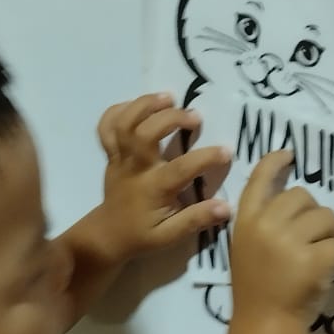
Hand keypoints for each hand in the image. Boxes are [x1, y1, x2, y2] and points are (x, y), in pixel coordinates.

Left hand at [95, 93, 231, 262]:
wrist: (108, 235)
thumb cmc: (143, 234)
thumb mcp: (171, 236)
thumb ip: (196, 220)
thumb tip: (226, 207)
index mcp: (152, 189)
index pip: (180, 169)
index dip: (205, 158)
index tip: (226, 151)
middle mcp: (134, 169)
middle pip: (144, 134)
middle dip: (170, 118)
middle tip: (195, 117)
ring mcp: (119, 158)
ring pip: (123, 123)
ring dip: (145, 105)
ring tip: (168, 98)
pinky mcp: (110, 153)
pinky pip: (106, 125)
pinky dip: (120, 110)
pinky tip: (140, 105)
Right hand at [230, 151, 333, 323]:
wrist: (265, 323)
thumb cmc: (257, 288)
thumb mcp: (247, 247)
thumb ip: (263, 221)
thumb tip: (294, 196)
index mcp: (246, 221)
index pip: (260, 179)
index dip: (275, 163)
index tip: (290, 155)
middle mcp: (266, 225)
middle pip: (303, 196)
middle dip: (312, 215)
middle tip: (307, 241)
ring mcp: (290, 242)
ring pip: (327, 217)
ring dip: (328, 235)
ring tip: (314, 258)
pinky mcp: (314, 259)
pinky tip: (321, 273)